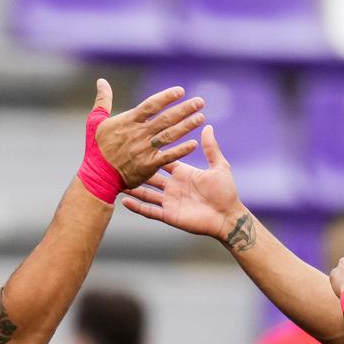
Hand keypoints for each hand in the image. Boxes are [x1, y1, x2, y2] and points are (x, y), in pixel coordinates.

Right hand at [92, 78, 205, 188]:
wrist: (97, 176)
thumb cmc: (96, 148)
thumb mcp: (95, 121)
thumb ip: (103, 100)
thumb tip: (101, 81)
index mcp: (128, 121)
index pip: (151, 105)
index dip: (166, 97)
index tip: (181, 91)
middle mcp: (138, 134)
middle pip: (165, 118)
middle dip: (184, 109)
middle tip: (200, 102)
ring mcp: (144, 150)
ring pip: (169, 135)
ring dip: (186, 126)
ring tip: (201, 118)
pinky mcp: (148, 166)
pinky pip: (168, 157)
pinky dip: (181, 150)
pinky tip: (194, 144)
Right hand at [122, 125, 247, 241]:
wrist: (227, 216)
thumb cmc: (226, 191)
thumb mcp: (219, 166)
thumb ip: (211, 148)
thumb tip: (208, 127)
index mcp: (182, 173)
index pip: (162, 160)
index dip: (150, 152)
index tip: (136, 142)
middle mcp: (173, 186)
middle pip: (149, 176)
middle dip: (136, 169)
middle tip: (120, 160)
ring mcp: (169, 201)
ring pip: (145, 193)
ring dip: (131, 188)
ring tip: (116, 180)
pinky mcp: (168, 215)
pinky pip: (149, 211)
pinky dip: (136, 207)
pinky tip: (124, 201)